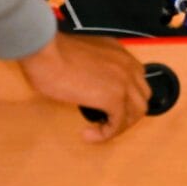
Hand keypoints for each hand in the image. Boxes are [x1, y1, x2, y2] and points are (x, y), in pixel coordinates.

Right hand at [18, 32, 149, 142]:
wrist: (44, 51)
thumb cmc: (50, 50)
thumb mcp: (80, 54)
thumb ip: (91, 66)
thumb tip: (86, 84)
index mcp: (117, 51)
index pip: (136, 78)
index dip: (126, 95)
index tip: (108, 104)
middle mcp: (126, 64)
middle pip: (141, 96)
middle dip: (128, 111)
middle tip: (107, 119)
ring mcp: (123, 82)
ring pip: (136, 112)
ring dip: (119, 125)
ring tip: (99, 130)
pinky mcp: (114, 98)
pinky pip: (117, 124)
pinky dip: (105, 134)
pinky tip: (89, 135)